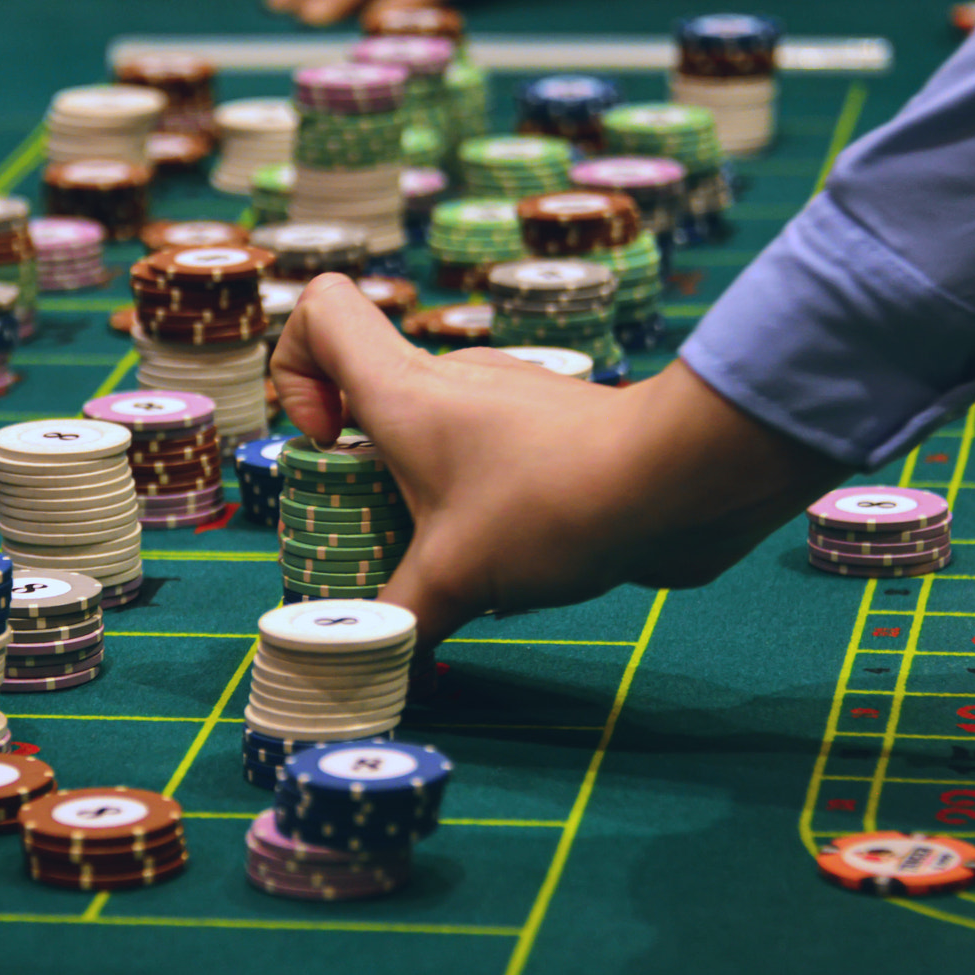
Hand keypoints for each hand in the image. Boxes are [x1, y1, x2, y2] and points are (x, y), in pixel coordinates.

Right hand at [270, 275, 850, 647]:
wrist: (681, 482)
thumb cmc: (549, 505)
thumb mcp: (452, 579)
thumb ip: (396, 620)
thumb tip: (374, 662)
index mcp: (405, 390)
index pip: (321, 312)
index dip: (294, 370)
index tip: (323, 443)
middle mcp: (451, 381)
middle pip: (371, 397)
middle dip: (359, 474)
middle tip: (380, 540)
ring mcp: (508, 402)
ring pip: (436, 439)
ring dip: (426, 500)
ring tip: (456, 568)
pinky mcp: (555, 434)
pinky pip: (492, 464)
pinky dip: (485, 510)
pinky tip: (516, 566)